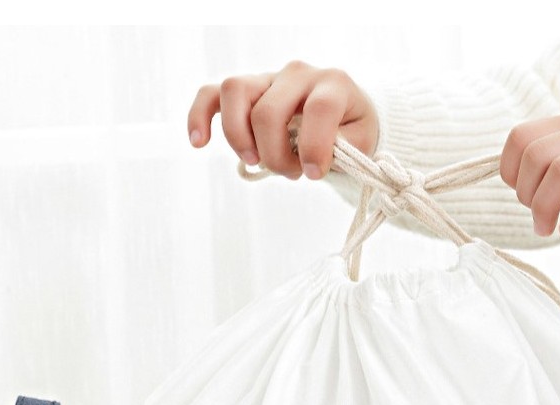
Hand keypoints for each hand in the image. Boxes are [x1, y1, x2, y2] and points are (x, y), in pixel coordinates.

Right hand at [187, 60, 378, 179]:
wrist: (343, 114)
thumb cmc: (350, 130)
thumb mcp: (360, 142)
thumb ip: (342, 150)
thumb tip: (308, 158)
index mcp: (333, 85)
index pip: (319, 108)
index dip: (315, 146)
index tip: (314, 174)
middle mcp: (298, 75)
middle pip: (269, 110)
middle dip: (275, 154)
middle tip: (291, 174)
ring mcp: (268, 79)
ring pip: (235, 91)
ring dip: (239, 136)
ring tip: (254, 161)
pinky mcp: (247, 92)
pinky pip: (212, 94)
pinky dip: (200, 115)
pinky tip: (198, 141)